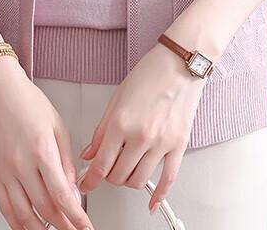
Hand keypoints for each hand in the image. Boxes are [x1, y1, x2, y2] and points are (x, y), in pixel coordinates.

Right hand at [0, 58, 94, 229]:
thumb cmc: (29, 103)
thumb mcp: (58, 127)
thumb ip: (66, 162)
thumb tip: (73, 191)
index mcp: (41, 150)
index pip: (61, 194)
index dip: (76, 217)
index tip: (86, 227)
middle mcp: (21, 164)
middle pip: (44, 208)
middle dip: (63, 225)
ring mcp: (4, 171)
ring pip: (23, 215)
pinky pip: (5, 208)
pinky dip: (17, 224)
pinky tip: (29, 228)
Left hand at [77, 42, 206, 212]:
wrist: (180, 64)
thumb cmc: (150, 73)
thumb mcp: (117, 98)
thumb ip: (101, 129)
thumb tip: (90, 152)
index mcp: (121, 123)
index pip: (100, 164)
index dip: (90, 179)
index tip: (86, 185)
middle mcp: (140, 136)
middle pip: (118, 176)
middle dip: (108, 177)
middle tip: (106, 170)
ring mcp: (161, 143)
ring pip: (138, 181)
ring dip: (127, 182)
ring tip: (125, 172)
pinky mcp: (178, 145)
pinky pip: (168, 179)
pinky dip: (158, 196)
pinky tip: (151, 203)